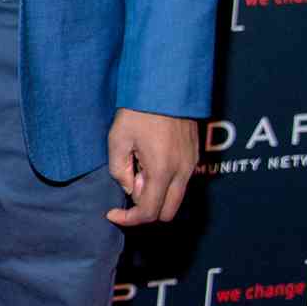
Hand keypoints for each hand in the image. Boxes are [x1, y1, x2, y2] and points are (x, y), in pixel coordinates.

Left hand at [105, 110, 197, 225]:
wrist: (166, 86)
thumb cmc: (139, 111)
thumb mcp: (117, 140)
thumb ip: (119, 171)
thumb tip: (130, 188)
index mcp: (162, 171)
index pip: (148, 212)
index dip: (128, 219)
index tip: (112, 213)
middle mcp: (182, 172)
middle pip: (167, 213)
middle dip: (145, 211)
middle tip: (128, 191)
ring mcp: (191, 164)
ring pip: (176, 198)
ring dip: (156, 195)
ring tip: (138, 171)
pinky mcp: (194, 155)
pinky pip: (181, 182)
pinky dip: (165, 183)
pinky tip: (150, 162)